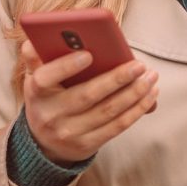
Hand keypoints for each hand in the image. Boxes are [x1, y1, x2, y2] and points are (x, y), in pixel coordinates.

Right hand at [21, 39, 157, 165]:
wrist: (44, 142)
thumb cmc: (47, 97)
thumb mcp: (36, 77)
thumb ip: (36, 57)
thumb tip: (36, 40)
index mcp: (36, 91)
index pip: (46, 77)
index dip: (66, 66)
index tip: (88, 54)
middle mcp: (51, 114)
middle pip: (87, 95)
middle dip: (116, 79)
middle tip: (139, 65)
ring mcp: (69, 132)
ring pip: (107, 111)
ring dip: (134, 93)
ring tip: (150, 77)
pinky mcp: (87, 145)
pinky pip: (116, 127)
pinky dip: (136, 110)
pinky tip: (149, 96)